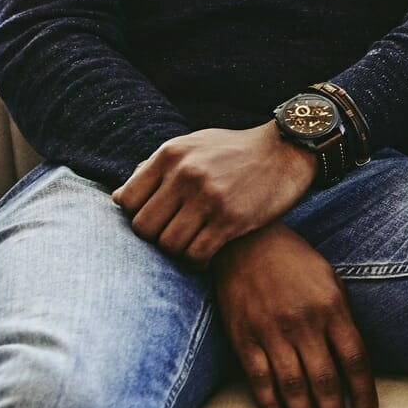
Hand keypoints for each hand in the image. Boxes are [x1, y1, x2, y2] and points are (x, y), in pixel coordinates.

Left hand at [113, 123, 317, 266]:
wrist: (288, 149)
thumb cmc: (236, 150)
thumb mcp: (194, 145)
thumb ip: (157, 168)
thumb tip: (119, 199)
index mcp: (171, 155)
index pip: (127, 201)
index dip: (138, 216)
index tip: (157, 219)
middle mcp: (186, 174)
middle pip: (144, 227)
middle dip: (155, 238)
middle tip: (173, 237)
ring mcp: (209, 197)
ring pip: (169, 244)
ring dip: (178, 252)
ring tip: (191, 246)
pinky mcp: (232, 219)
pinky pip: (197, 254)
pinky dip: (197, 262)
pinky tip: (206, 256)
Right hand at [212, 223, 377, 407]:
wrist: (246, 240)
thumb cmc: (296, 263)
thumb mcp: (332, 283)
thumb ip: (343, 321)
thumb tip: (353, 364)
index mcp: (333, 308)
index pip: (355, 361)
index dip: (363, 396)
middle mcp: (304, 323)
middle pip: (325, 382)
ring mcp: (271, 332)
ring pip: (293, 387)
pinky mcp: (243, 337)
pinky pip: (258, 380)